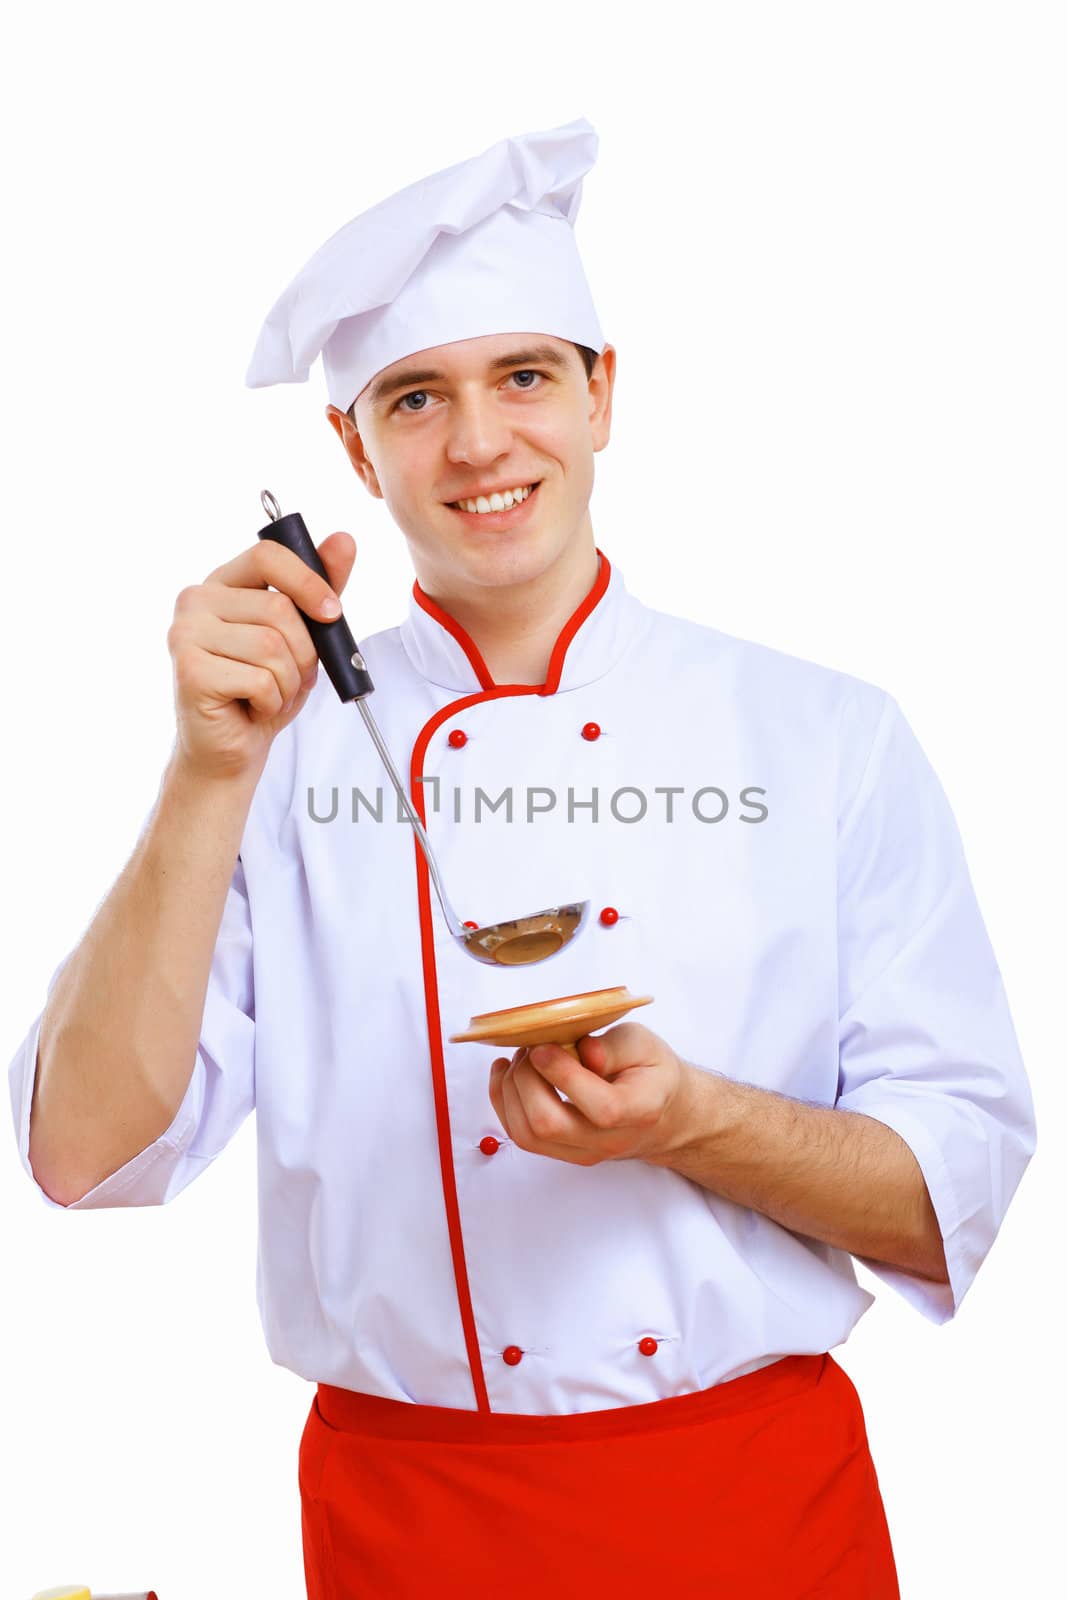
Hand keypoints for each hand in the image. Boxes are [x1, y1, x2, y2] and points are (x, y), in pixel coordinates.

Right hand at [167, 532, 356, 781]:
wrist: (231, 748)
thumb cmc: (262, 689)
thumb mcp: (301, 635)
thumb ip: (320, 587)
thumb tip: (344, 539)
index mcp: (222, 583)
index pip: (269, 556)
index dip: (309, 582)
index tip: (332, 613)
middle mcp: (195, 600)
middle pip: (279, 610)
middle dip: (303, 652)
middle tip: (288, 675)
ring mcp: (185, 634)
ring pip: (272, 648)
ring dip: (287, 682)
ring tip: (268, 694)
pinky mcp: (189, 670)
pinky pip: (260, 680)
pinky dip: (271, 702)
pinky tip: (252, 708)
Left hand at [488, 1022, 696, 1166]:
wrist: (660, 1112)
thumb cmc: (650, 1073)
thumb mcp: (645, 1045)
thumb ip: (615, 1046)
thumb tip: (584, 1050)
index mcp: (639, 1110)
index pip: (600, 1107)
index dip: (563, 1075)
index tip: (544, 1046)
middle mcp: (609, 1140)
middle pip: (549, 1125)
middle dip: (526, 1080)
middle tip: (531, 1048)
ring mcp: (583, 1151)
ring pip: (527, 1135)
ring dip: (511, 1091)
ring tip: (521, 1058)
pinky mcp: (561, 1151)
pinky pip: (520, 1135)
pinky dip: (504, 1102)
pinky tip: (508, 1073)